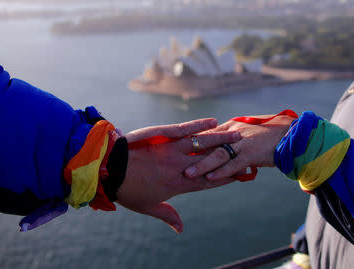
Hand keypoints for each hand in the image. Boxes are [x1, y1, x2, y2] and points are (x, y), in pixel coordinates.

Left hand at [116, 118, 240, 232]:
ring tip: (236, 136)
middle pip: (210, 161)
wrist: (108, 170)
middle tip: (244, 152)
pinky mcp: (164, 137)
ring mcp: (173, 150)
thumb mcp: (148, 207)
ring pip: (201, 144)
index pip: (208, 181)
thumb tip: (181, 230)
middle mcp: (180, 167)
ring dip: (220, 140)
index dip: (225, 177)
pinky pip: (185, 130)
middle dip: (229, 157)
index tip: (239, 174)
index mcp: (178, 185)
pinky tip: (213, 122)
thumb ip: (168, 215)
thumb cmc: (127, 191)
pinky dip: (199, 126)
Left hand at [184, 114, 294, 180]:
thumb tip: (217, 147)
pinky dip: (222, 172)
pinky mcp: (251, 153)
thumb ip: (231, 138)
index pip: (207, 134)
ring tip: (188, 173)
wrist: (290, 135)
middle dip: (190, 153)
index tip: (176, 149)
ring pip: (217, 155)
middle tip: (175, 162)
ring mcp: (242, 143)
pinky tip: (211, 178)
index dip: (191, 141)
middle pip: (208, 143)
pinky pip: (233, 164)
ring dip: (202, 165)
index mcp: (230, 127)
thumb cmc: (267, 135)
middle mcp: (233, 133)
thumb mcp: (246, 133)